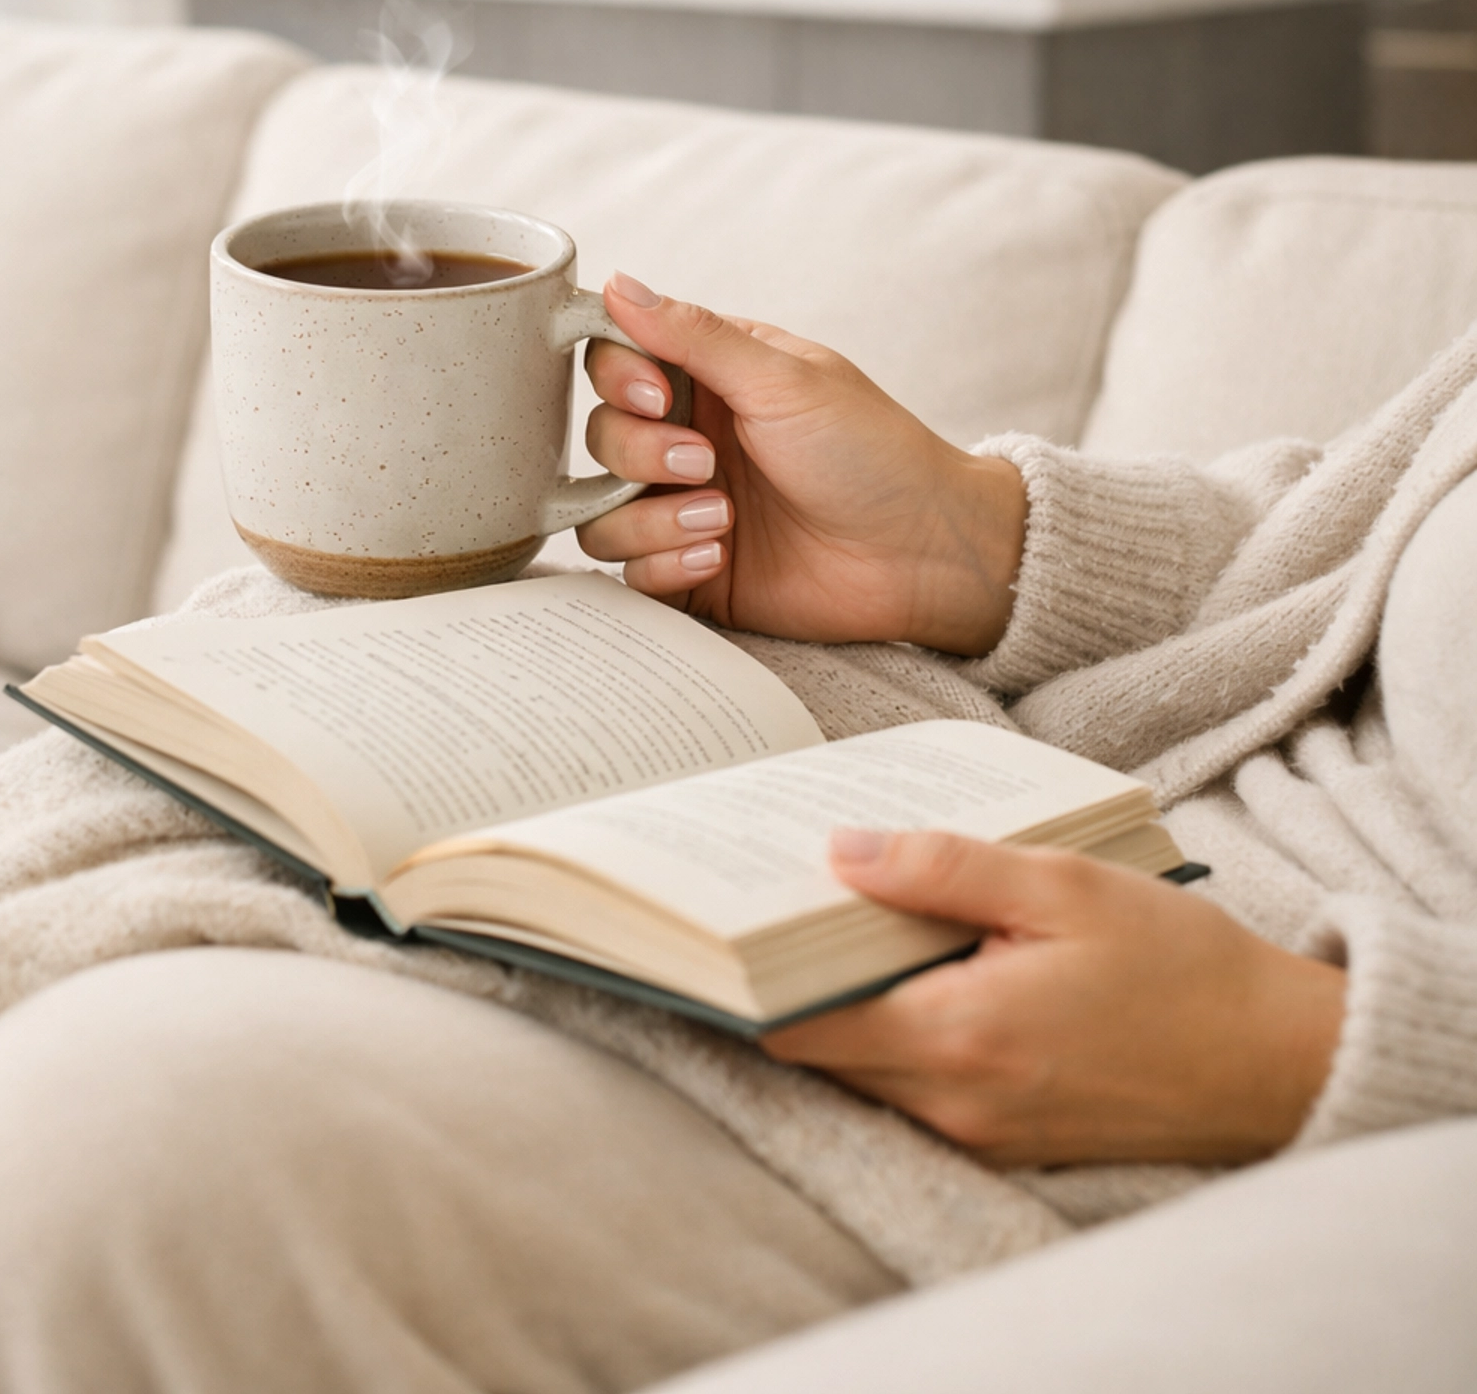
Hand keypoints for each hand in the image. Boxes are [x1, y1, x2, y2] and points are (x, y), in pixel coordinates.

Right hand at [577, 276, 1025, 656]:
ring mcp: (686, 505)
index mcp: (711, 377)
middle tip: (706, 463)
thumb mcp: (783, 381)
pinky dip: (665, 563)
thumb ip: (694, 335)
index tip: (656, 394)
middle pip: (600, 433)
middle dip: (641, 452)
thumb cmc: (870, 451)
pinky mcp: (690, 570)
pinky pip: (629, 571)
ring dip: (648, 516)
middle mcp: (690, 437)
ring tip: (720, 518)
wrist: (922, 552)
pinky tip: (719, 557)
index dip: (618, 376)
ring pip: (599, 509)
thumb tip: (618, 283)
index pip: (616, 357)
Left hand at [763, 830, 1345, 1165]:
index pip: (801, 1023)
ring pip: (862, 1068)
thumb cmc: (1180, 963)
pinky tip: (898, 959)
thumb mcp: (1064, 885)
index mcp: (961, 1037)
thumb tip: (837, 851)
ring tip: (823, 909)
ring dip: (835, 1001)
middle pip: (818, 1048)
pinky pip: (911, 1085)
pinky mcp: (1004, 1139)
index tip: (712, 911)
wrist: (1277, 1061)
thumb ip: (944, 868)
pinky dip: (888, 1027)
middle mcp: (956, 1104)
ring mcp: (979, 1134)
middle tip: (755, 892)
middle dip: (779, 978)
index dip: (746, 970)